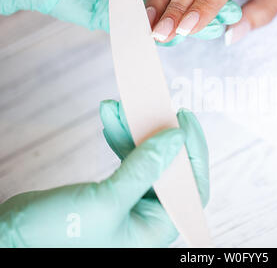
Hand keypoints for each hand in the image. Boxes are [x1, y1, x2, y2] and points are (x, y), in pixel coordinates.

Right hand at [0, 101, 208, 246]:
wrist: (15, 238)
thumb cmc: (59, 236)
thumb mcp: (108, 200)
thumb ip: (145, 168)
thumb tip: (177, 137)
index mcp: (158, 227)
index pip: (192, 184)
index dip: (192, 149)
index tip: (184, 118)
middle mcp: (150, 215)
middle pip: (170, 166)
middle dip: (157, 133)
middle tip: (154, 105)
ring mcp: (133, 202)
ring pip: (146, 158)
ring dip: (134, 130)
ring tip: (118, 106)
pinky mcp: (115, 191)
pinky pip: (127, 159)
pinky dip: (121, 139)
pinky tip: (112, 122)